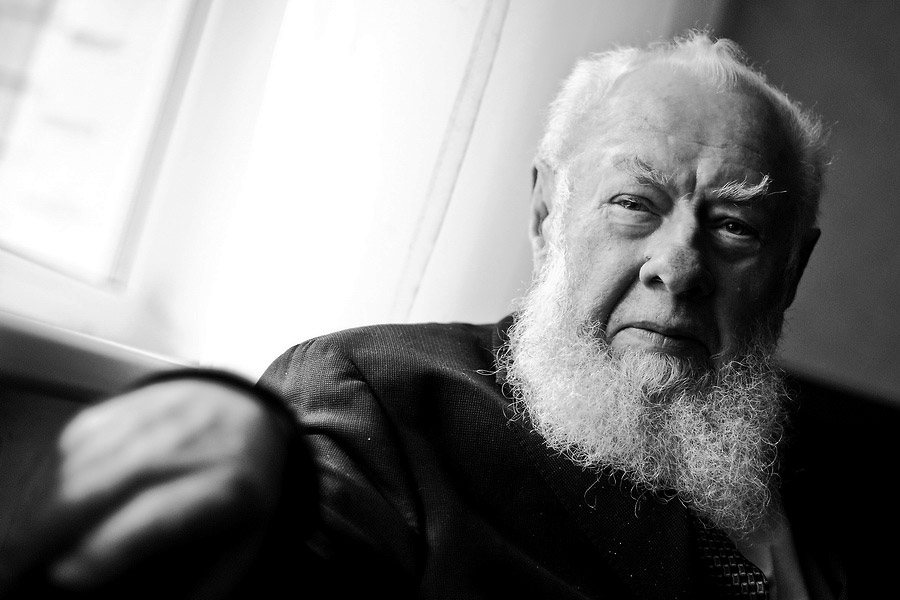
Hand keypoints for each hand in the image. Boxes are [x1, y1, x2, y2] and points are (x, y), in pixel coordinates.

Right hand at [0, 377, 292, 597]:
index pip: (158, 515)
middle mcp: (193, 443)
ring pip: (84, 457)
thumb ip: (199, 581)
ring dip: (40, 504)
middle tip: (15, 570)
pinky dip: (49, 471)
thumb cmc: (243, 492)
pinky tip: (40, 501)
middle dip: (50, 529)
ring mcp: (159, 414)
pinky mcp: (132, 400)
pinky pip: (77, 434)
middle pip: (107, 481)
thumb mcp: (241, 544)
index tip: (66, 577)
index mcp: (229, 487)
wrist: (252, 418)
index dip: (106, 547)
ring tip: (19, 545)